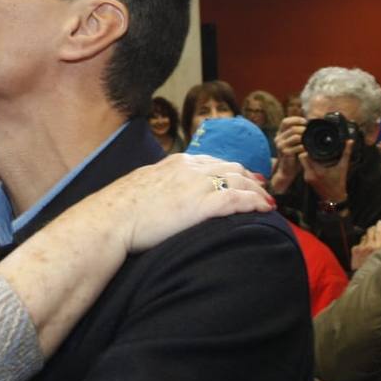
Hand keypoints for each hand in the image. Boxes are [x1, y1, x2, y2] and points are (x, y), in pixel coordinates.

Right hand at [104, 154, 274, 253]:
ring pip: (239, 181)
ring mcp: (197, 185)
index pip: (213, 161)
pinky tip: (265, 209)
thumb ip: (160, 184)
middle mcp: (190, 168)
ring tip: (269, 202)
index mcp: (177, 162)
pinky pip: (237, 200)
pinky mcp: (201, 205)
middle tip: (263, 189)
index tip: (243, 177)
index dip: (232, 170)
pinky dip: (255, 203)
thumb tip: (164, 193)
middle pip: (231, 168)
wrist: (111, 218)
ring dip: (258, 191)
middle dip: (251, 178)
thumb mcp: (143, 186)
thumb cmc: (120, 209)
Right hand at [270, 116, 306, 193]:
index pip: (285, 121)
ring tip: (309, 141)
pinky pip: (298, 146)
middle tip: (310, 133)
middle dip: (303, 129)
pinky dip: (305, 147)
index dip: (296, 120)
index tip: (305, 122)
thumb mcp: (294, 142)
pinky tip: (307, 149)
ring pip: (296, 136)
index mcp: (279, 134)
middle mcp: (278, 138)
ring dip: (305, 138)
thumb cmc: (293, 155)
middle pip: (292, 128)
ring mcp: (280, 145)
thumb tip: (308, 122)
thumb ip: (297, 133)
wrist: (287, 170)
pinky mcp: (285, 152)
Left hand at [301, 139, 351, 205]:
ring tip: (314, 152)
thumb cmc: (339, 184)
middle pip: (302, 158)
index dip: (307, 148)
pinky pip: (304, 167)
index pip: (304, 155)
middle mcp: (310, 174)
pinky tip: (314, 161)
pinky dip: (308, 163)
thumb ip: (346, 153)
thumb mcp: (343, 167)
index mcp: (317, 171)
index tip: (312, 144)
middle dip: (306, 152)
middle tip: (313, 147)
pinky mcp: (306, 179)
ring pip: (302, 162)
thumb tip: (350, 141)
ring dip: (307, 157)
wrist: (334, 199)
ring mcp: (307, 177)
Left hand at [350, 220, 380, 271]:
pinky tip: (363, 251)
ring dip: (367, 238)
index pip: (378, 232)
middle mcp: (369, 245)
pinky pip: (359, 243)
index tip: (379, 222)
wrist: (364, 278)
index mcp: (379, 247)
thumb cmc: (377, 270)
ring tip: (369, 242)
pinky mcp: (354, 250)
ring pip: (364, 236)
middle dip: (372, 229)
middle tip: (374, 230)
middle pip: (370, 231)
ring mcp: (360, 247)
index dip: (379, 226)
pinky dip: (361, 245)